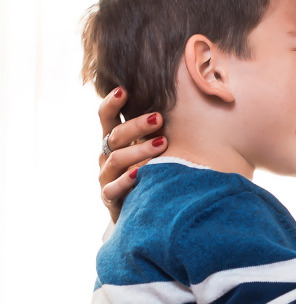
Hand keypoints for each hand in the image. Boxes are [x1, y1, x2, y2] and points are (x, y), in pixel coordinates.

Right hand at [98, 88, 167, 221]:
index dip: (111, 102)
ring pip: (117, 159)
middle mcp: (106, 156)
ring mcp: (106, 176)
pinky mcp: (109, 198)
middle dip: (137, 125)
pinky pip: (112, 188)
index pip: (106, 117)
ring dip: (139, 150)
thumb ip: (155, 132)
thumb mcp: (150, 151)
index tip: (124, 90)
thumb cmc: (149, 174)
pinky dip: (125, 181)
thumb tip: (181, 106)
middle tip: (159, 119)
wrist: (141, 213)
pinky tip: (138, 174)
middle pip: (115, 135)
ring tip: (161, 144)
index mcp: (114, 141)